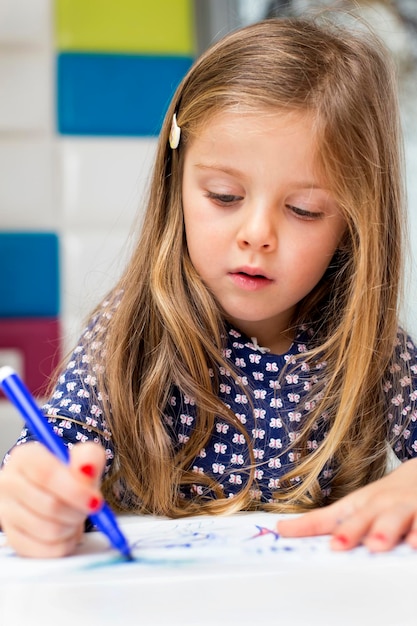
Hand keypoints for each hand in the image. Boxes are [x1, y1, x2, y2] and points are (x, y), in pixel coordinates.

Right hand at [0, 441, 105, 557]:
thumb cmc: (68, 473)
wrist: (53, 490)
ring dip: (72, 528)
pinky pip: (45, 550)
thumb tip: (87, 468)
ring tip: (76, 517)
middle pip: (49, 506)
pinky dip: (65, 544)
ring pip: (48, 531)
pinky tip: (68, 531)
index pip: (46, 475)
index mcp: (25, 457)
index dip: (74, 490)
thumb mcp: (82, 458)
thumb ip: (89, 457)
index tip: (95, 500)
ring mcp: (6, 513)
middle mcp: (8, 483)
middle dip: (78, 511)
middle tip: (89, 508)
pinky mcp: (13, 538)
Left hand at [277, 458, 416, 551]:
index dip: (305, 525)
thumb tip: (292, 535)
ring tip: (377, 544)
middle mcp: (379, 504)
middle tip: (338, 545)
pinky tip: (413, 545)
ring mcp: (404, 508)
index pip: (327, 517)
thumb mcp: (361, 508)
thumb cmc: (387, 499)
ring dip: (385, 530)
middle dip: (350, 531)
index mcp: (358, 505)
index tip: (283, 531)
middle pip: (363, 517)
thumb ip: (336, 525)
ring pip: (394, 518)